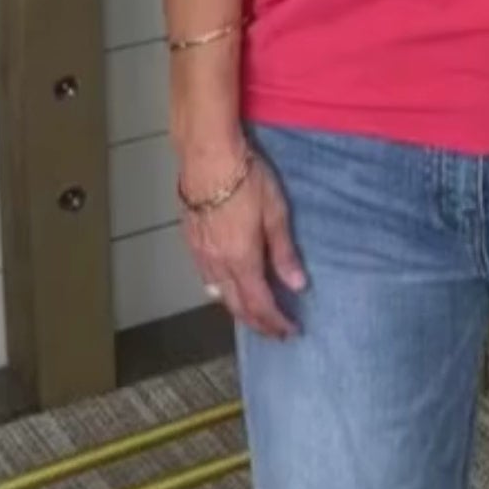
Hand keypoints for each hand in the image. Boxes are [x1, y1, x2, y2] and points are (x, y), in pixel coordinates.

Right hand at [178, 140, 306, 339]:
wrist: (207, 156)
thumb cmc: (246, 180)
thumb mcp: (275, 213)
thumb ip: (284, 252)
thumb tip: (297, 285)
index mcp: (242, 260)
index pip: (260, 304)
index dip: (275, 322)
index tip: (291, 331)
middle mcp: (218, 265)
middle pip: (237, 306)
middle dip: (257, 323)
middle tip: (275, 332)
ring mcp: (201, 254)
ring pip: (218, 294)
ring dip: (238, 308)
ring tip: (255, 312)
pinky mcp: (191, 241)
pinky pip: (206, 277)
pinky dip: (221, 290)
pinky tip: (228, 284)